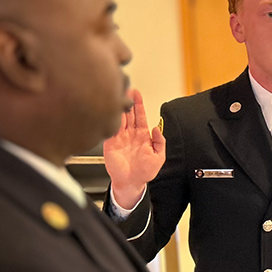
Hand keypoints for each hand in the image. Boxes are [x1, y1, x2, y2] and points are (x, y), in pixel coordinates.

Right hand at [103, 88, 164, 207]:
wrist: (131, 182)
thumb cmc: (144, 171)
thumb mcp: (159, 157)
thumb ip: (160, 142)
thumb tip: (157, 128)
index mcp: (142, 135)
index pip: (140, 116)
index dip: (139, 105)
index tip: (137, 94)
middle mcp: (130, 134)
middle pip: (128, 114)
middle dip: (127, 101)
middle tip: (125, 89)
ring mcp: (119, 137)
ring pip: (119, 119)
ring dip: (118, 108)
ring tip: (117, 97)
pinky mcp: (110, 143)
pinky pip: (110, 130)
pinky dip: (111, 121)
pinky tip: (111, 112)